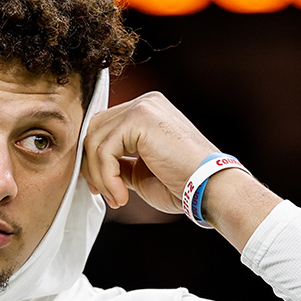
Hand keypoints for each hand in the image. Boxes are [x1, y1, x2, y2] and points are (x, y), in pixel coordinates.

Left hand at [82, 92, 218, 212]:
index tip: (100, 188)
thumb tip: (92, 167)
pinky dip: (107, 178)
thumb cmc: (183, 184)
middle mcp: (144, 103)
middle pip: (94, 129)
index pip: (104, 128)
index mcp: (147, 111)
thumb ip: (118, 161)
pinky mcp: (140, 118)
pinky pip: (105, 151)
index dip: (95, 159)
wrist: (209, 188)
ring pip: (95, 140)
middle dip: (91, 165)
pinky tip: (122, 196)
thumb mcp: (139, 171)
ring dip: (100, 176)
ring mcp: (143, 107)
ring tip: (116, 198)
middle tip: (102, 193)